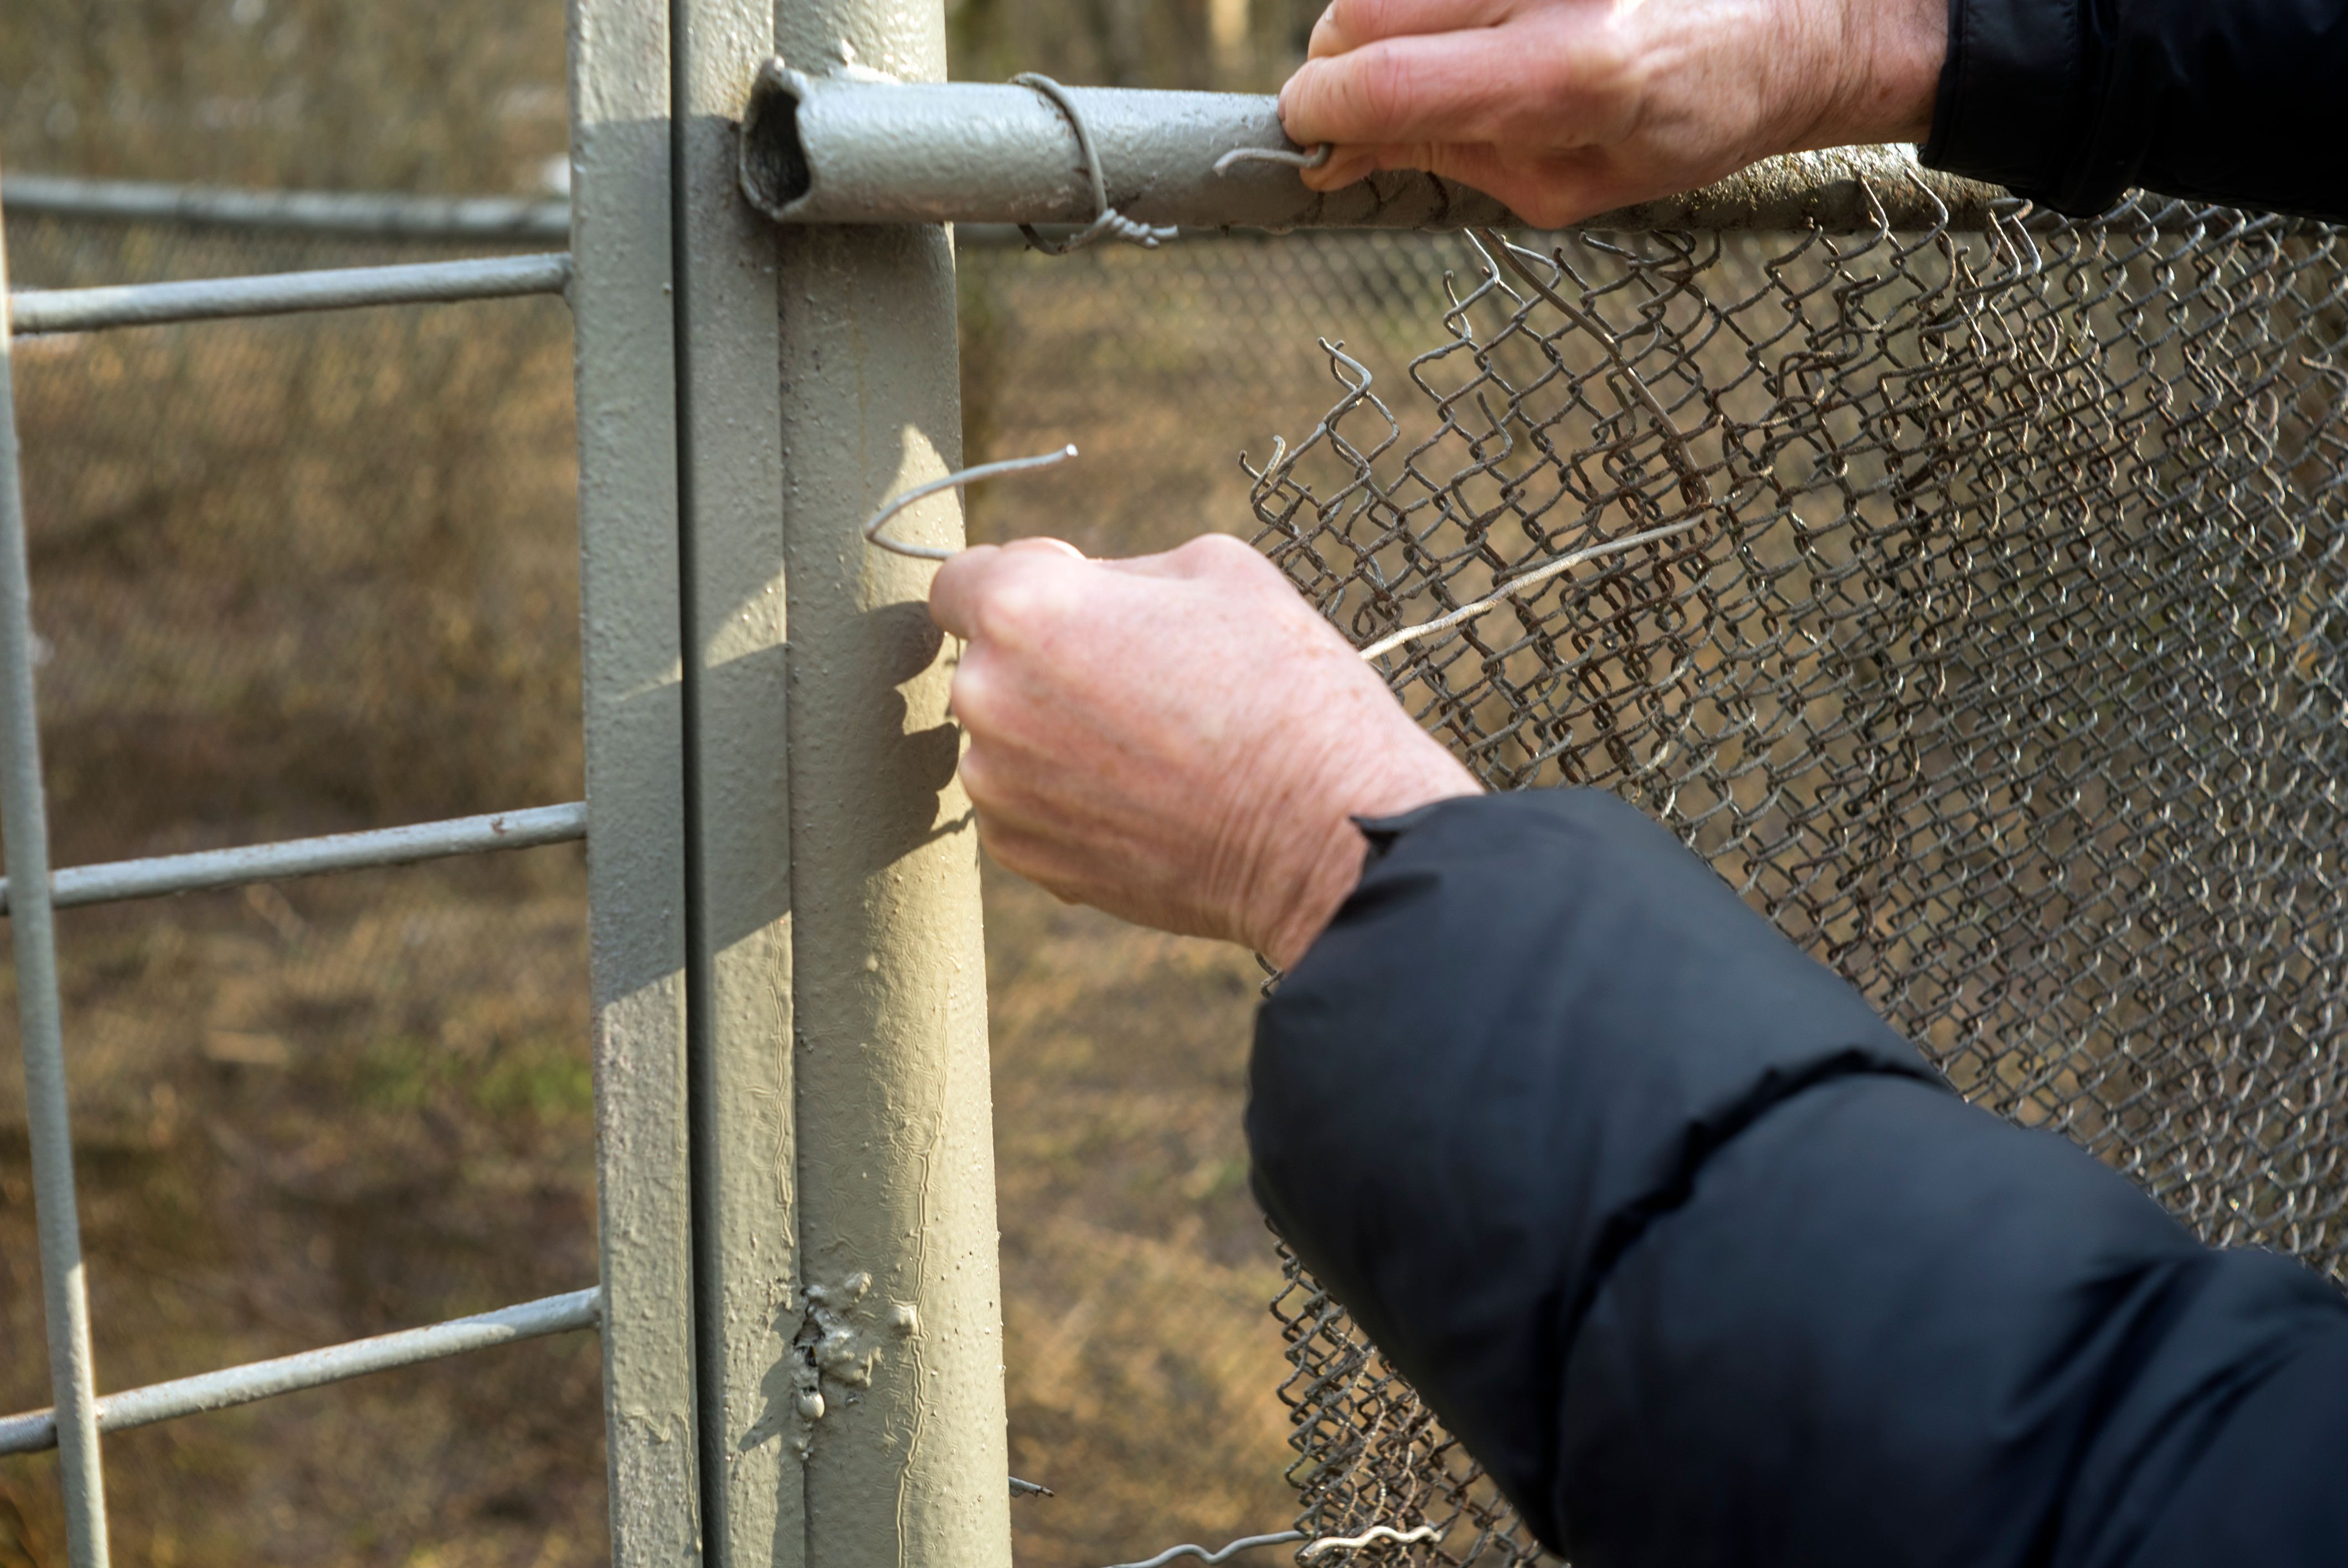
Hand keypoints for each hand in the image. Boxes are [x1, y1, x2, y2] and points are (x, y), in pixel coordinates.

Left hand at [929, 535, 1479, 968]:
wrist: (1325, 829)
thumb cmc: (1282, 685)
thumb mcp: (1213, 570)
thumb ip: (1113, 573)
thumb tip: (1077, 594)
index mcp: (1023, 609)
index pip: (959, 582)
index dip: (1019, 582)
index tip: (1075, 600)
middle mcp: (986, 699)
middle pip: (987, 663)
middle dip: (1047, 662)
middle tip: (1144, 679)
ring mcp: (1000, 787)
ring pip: (1007, 738)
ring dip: (1056, 734)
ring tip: (1155, 746)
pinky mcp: (1026, 856)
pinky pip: (1026, 805)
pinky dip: (1070, 799)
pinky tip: (1149, 798)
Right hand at [1277, 0, 1946, 226]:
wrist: (1797, 23)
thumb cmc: (1696, 119)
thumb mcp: (1574, 185)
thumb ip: (1452, 163)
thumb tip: (1341, 153)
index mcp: (1567, 75)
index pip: (1380, 82)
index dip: (1316, 115)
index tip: (1306, 139)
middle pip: (1360, 13)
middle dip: (1339, 67)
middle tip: (1369, 108)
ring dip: (1380, 28)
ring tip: (1440, 65)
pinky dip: (1428, 6)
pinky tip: (1473, 30)